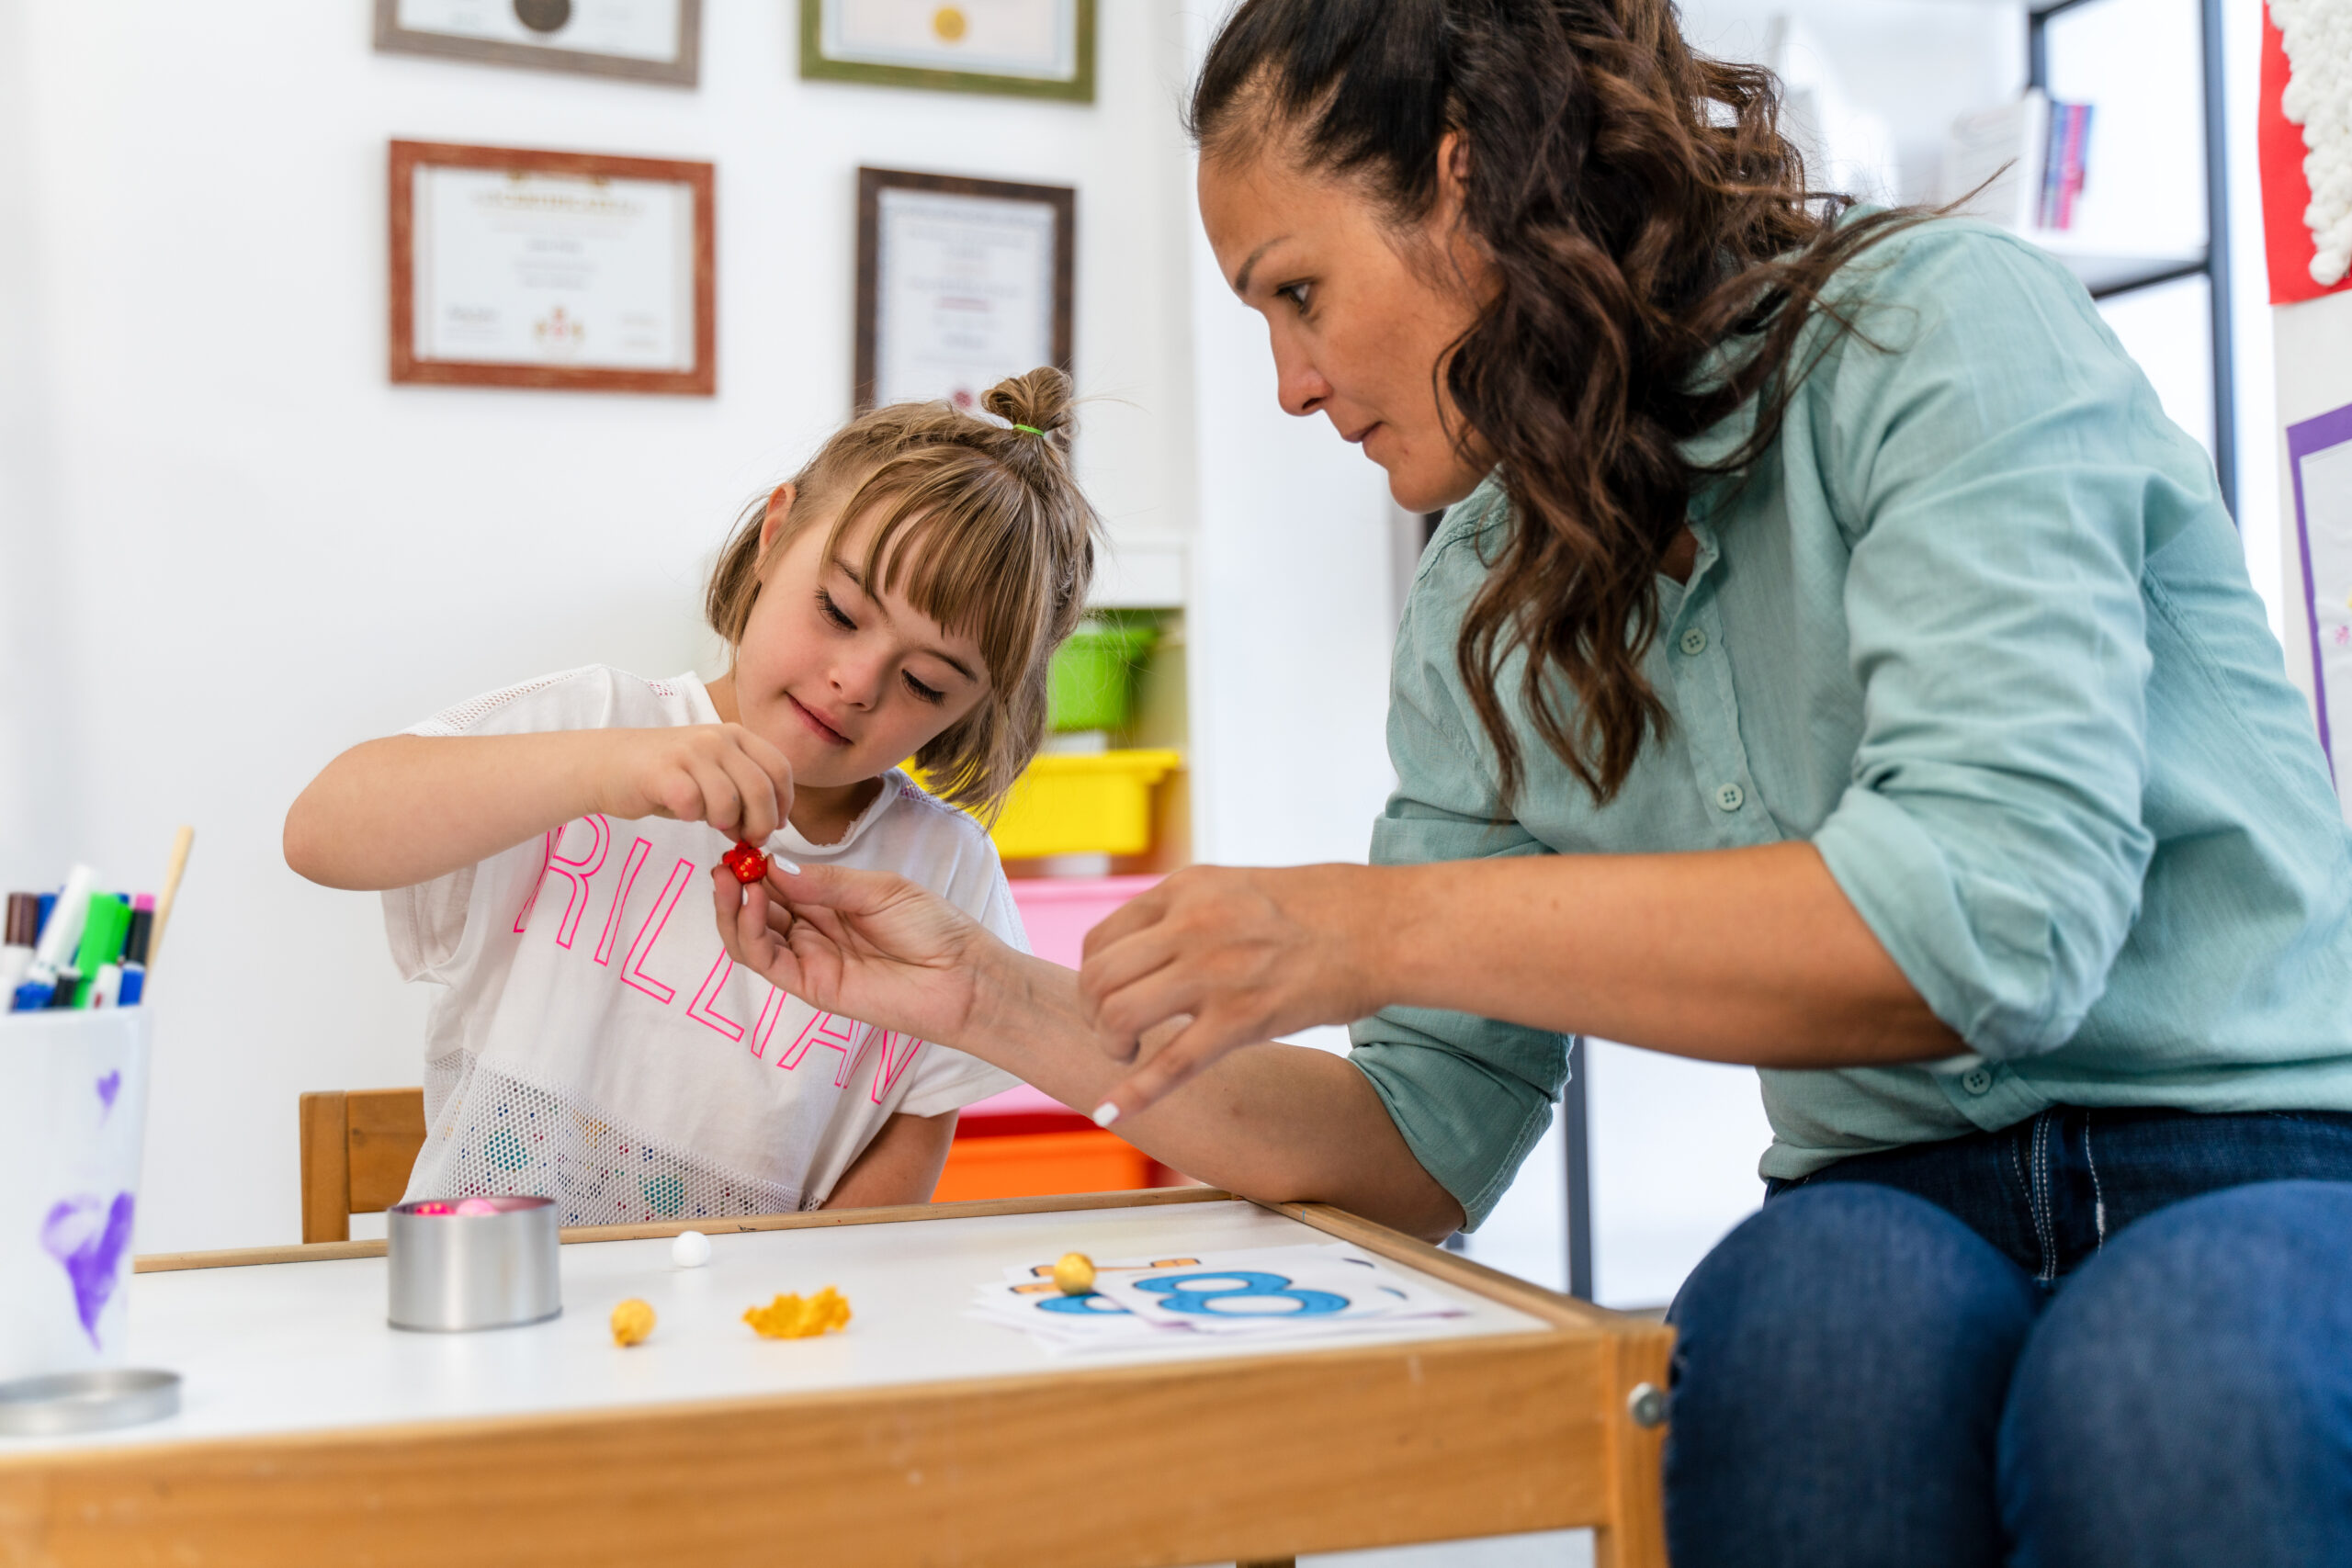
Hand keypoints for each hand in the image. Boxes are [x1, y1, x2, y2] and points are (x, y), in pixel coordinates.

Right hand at [597, 725, 794, 843]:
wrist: (607, 763)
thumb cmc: (665, 775)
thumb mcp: (712, 772)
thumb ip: (742, 790)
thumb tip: (769, 827)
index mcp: (735, 735)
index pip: (779, 769)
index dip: (784, 803)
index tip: (777, 825)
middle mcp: (717, 738)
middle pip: (761, 789)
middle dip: (761, 823)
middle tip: (749, 839)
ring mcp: (690, 752)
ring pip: (730, 802)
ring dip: (726, 824)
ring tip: (711, 823)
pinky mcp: (663, 772)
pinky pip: (694, 805)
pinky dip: (693, 818)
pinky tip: (684, 812)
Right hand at [711, 861, 993, 1048]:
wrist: (964, 976)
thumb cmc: (933, 928)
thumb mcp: (880, 889)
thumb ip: (826, 881)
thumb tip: (772, 864)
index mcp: (829, 901)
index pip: (778, 881)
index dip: (755, 863)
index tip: (740, 840)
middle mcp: (813, 929)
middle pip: (757, 907)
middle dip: (736, 882)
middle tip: (725, 859)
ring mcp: (809, 958)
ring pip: (751, 936)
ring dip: (732, 907)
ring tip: (729, 877)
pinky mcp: (811, 985)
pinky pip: (766, 960)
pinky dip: (749, 931)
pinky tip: (752, 901)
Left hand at [1078, 864, 1389, 1120]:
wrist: (1385, 926)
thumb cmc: (1321, 909)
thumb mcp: (1237, 887)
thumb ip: (1189, 914)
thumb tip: (1149, 952)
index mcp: (1186, 888)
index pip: (1100, 939)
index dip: (1092, 977)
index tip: (1107, 999)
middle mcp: (1190, 925)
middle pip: (1098, 978)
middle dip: (1093, 1015)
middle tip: (1114, 1034)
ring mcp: (1214, 971)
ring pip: (1119, 1016)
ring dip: (1110, 1045)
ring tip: (1128, 1055)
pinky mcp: (1243, 1018)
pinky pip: (1170, 1063)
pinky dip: (1134, 1092)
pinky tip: (1110, 1110)